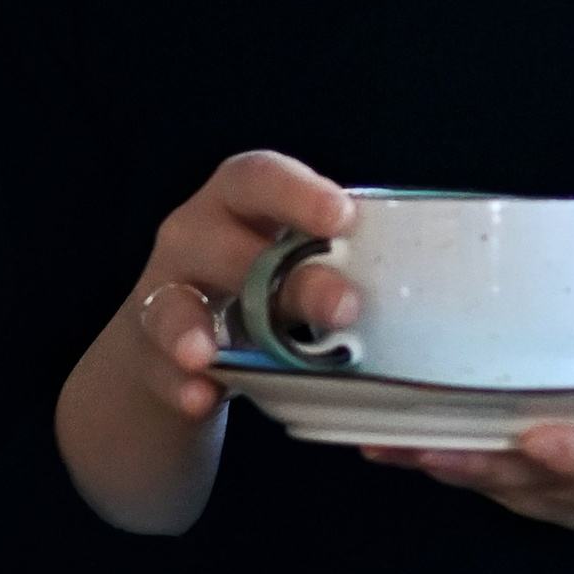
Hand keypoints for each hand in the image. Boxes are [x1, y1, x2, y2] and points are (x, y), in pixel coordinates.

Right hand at [56, 151, 357, 532]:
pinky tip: (199, 395)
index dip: (297, 192)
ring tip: (208, 354)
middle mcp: (194, 235)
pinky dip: (179, 381)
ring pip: (173, 302)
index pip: (259, 178)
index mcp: (238, 202)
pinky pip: (158, 363)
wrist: (176, 339)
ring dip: (194, 328)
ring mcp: (164, 290)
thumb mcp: (292, 264)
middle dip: (288, 278)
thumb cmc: (259, 285)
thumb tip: (425, 288)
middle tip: (345, 307)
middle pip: (230, 247)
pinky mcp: (148, 349)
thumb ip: (335, 265)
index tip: (343, 217)